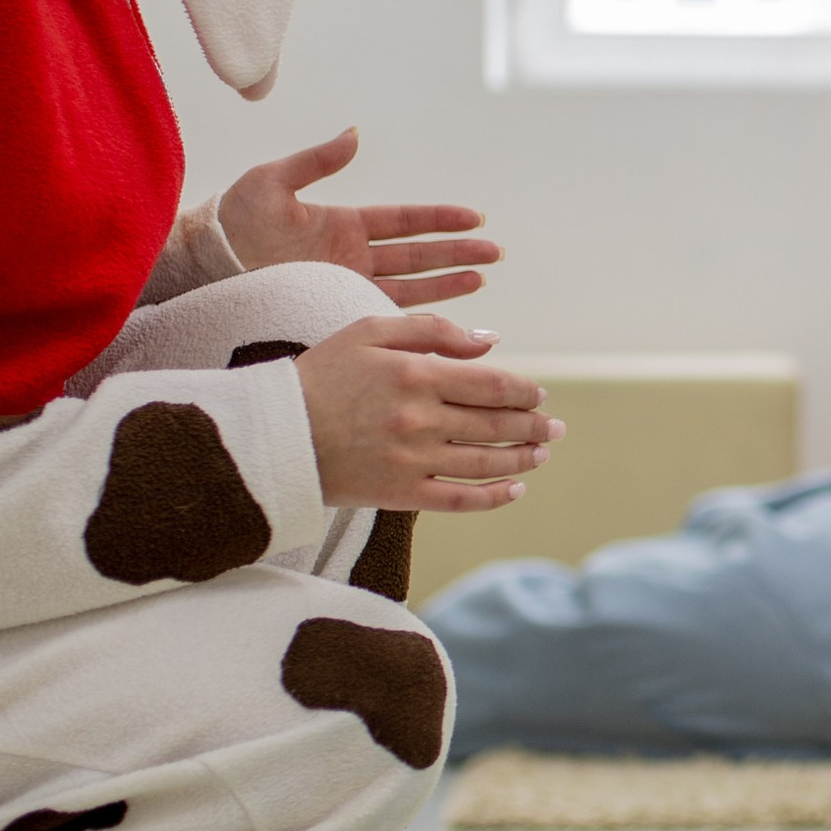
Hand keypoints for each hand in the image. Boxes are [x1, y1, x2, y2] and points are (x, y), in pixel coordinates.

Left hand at [216, 126, 500, 307]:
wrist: (204, 266)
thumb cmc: (232, 221)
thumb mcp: (274, 182)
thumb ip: (317, 161)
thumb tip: (355, 135)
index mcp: (343, 224)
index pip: (404, 221)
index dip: (439, 220)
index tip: (474, 218)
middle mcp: (351, 257)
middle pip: (418, 254)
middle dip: (457, 253)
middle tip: (495, 253)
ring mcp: (346, 286)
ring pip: (409, 286)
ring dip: (445, 284)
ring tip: (481, 279)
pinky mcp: (334, 311)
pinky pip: (382, 316)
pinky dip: (412, 318)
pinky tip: (439, 320)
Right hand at [294, 314, 561, 511]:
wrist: (275, 432)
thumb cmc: (323, 374)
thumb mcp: (370, 331)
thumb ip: (432, 330)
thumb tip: (489, 341)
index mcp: (416, 375)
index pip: (492, 384)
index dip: (523, 390)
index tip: (539, 394)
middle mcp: (420, 419)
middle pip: (496, 424)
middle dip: (534, 425)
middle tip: (555, 427)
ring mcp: (412, 460)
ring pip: (485, 462)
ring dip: (523, 459)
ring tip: (542, 453)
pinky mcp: (400, 494)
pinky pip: (460, 500)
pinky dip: (493, 497)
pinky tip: (515, 490)